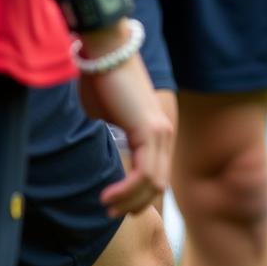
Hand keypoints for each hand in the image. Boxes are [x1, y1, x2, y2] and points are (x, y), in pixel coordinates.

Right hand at [78, 44, 172, 215]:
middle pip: (158, 183)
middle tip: (111, 213)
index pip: (156, 174)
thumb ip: (113, 135)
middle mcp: (165, 134)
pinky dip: (127, 191)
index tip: (116, 206)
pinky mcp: (151, 132)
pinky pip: (145, 174)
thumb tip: (102, 150)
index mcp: (157, 132)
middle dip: (135, 204)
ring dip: (129, 201)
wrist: (105, 52)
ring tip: (107, 207)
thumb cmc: (101, 79)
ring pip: (153, 183)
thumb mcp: (107, 116)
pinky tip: (109, 196)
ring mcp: (161, 133)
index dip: (139, 195)